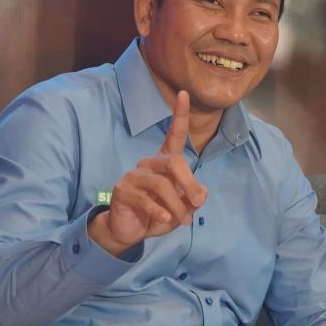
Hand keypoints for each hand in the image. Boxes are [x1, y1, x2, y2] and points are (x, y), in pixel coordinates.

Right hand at [88, 91, 208, 254]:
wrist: (128, 231)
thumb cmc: (157, 214)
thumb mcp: (181, 209)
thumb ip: (193, 199)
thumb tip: (202, 192)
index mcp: (165, 162)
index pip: (174, 135)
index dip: (180, 115)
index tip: (183, 94)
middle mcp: (149, 163)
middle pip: (174, 163)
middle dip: (189, 184)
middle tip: (196, 203)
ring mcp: (134, 175)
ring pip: (161, 184)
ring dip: (177, 205)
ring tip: (183, 220)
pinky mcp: (123, 190)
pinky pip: (145, 199)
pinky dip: (159, 211)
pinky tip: (165, 219)